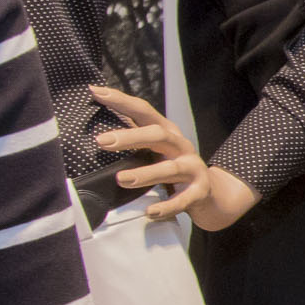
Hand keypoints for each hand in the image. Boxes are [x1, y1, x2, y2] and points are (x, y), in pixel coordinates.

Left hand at [88, 87, 259, 231]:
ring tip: (121, 179)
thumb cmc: (172, 168)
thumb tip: (94, 128)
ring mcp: (192, 169)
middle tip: (102, 141)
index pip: (143, 111)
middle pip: (158, 135)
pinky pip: (182, 200)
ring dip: (146, 173)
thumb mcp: (156, 149)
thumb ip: (133, 139)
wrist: (210, 194)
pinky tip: (150, 211)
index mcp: (166, 132)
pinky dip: (166, 206)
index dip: (121, 100)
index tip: (95, 92)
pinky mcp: (199, 192)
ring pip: (170, 169)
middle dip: (131, 137)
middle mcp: (180, 146)